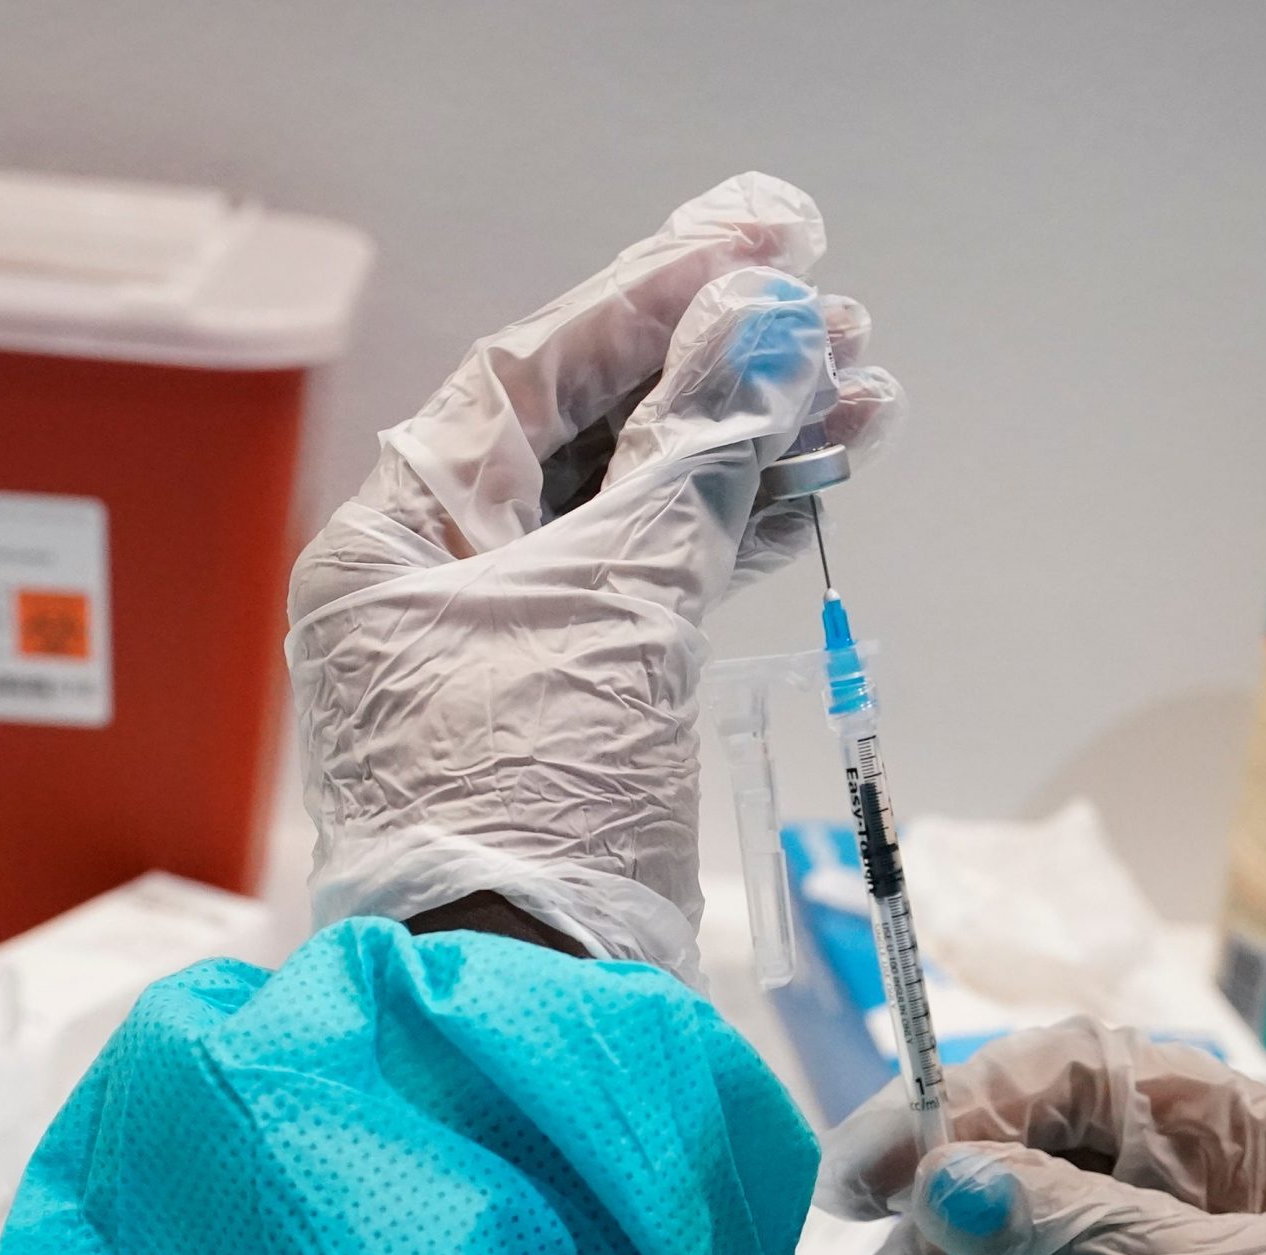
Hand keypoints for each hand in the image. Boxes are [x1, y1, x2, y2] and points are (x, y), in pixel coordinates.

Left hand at [287, 173, 902, 975]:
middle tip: (840, 325)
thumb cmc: (532, 800)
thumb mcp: (618, 607)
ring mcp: (512, 646)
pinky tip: (816, 489)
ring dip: (749, 452)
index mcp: (400, 536)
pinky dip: (735, 538)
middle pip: (593, 432)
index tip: (764, 241)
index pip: (532, 372)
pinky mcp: (578, 708)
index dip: (655, 295)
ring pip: (641, 510)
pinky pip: (659, 586)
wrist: (531, 1002)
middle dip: (720, 375)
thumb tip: (768, 325)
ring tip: (865, 401)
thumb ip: (694, 457)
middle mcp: (443, 579)